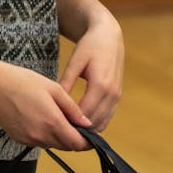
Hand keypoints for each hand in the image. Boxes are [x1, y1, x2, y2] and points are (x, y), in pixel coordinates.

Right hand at [0, 60, 92, 150]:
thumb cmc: (21, 82)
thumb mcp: (53, 89)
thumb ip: (72, 109)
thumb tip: (87, 123)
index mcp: (52, 122)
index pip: (77, 143)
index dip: (88, 142)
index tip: (93, 137)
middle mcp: (40, 136)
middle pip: (66, 147)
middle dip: (75, 139)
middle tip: (78, 125)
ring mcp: (28, 140)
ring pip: (53, 145)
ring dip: (60, 138)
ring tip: (59, 119)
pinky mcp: (19, 139)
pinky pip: (39, 142)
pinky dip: (46, 136)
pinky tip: (42, 119)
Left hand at [59, 11, 123, 132]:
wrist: (109, 37)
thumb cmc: (90, 46)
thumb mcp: (75, 61)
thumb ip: (66, 82)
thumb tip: (55, 102)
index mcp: (100, 85)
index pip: (85, 114)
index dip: (71, 124)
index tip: (55, 128)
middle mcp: (111, 94)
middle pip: (95, 123)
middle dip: (78, 131)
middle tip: (59, 135)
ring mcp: (116, 97)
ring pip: (102, 123)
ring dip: (88, 130)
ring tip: (68, 132)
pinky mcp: (117, 97)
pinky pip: (107, 117)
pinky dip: (95, 124)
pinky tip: (80, 124)